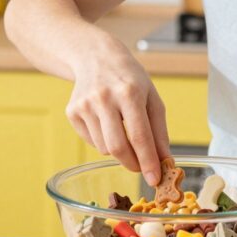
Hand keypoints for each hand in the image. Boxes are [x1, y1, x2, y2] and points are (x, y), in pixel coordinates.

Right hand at [65, 44, 170, 185]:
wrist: (96, 57)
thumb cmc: (130, 79)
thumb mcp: (152, 98)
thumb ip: (159, 131)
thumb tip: (164, 161)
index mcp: (129, 92)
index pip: (139, 136)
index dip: (148, 161)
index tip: (154, 180)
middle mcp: (104, 98)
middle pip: (118, 147)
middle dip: (132, 164)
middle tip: (141, 168)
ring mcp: (85, 105)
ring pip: (104, 148)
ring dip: (118, 150)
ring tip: (122, 130)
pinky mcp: (72, 112)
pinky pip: (92, 142)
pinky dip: (103, 141)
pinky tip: (106, 123)